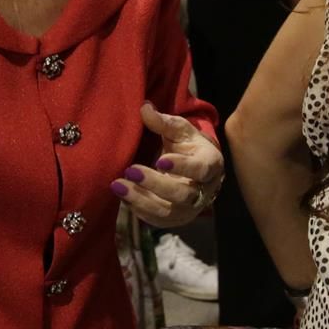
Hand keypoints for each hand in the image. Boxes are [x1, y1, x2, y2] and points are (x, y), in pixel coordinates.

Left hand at [112, 103, 224, 228]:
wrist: (192, 169)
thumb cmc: (187, 146)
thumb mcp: (180, 130)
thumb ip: (163, 122)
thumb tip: (144, 108)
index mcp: (210, 165)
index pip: (200, 169)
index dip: (182, 167)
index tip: (160, 160)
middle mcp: (203, 191)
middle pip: (182, 194)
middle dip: (155, 184)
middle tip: (131, 170)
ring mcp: (189, 209)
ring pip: (168, 211)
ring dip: (141, 200)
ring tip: (118, 186)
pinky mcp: (175, 219)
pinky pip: (157, 220)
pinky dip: (139, 209)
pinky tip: (123, 196)